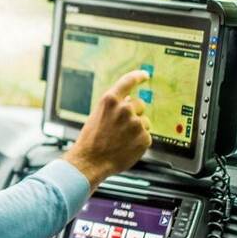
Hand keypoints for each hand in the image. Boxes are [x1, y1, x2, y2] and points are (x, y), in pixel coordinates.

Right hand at [63, 70, 152, 189]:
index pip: (128, 81)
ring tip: (121, 139)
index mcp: (110, 100)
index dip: (138, 76)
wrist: (90, 161)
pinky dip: (138, 141)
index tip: (144, 75)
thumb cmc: (91, 140)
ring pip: (144, 121)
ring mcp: (136, 124)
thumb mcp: (97, 116)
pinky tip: (126, 146)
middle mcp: (125, 109)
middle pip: (140, 104)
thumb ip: (114, 106)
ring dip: (137, 128)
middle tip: (121, 127)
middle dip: (134, 113)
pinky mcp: (144, 138)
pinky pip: (146, 135)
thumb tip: (131, 100)